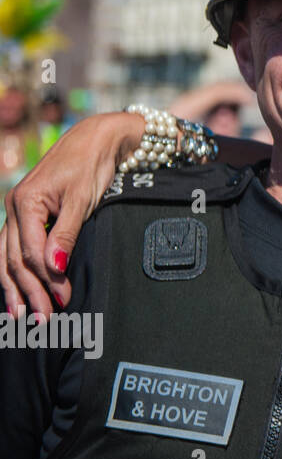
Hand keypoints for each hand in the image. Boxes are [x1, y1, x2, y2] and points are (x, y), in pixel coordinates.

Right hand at [1, 111, 144, 318]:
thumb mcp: (83, 199)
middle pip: (14, 259)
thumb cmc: (91, 165)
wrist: (96, 139)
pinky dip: (13, 271)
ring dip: (16, 287)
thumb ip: (67, 234)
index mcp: (25, 203)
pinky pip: (12, 248)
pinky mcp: (26, 215)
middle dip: (28, 291)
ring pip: (7, 257)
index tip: (62, 301)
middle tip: (43, 320)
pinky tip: (16, 290)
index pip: (30, 252)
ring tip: (22, 315)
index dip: (45, 279)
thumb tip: (54, 267)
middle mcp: (14, 208)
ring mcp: (16, 211)